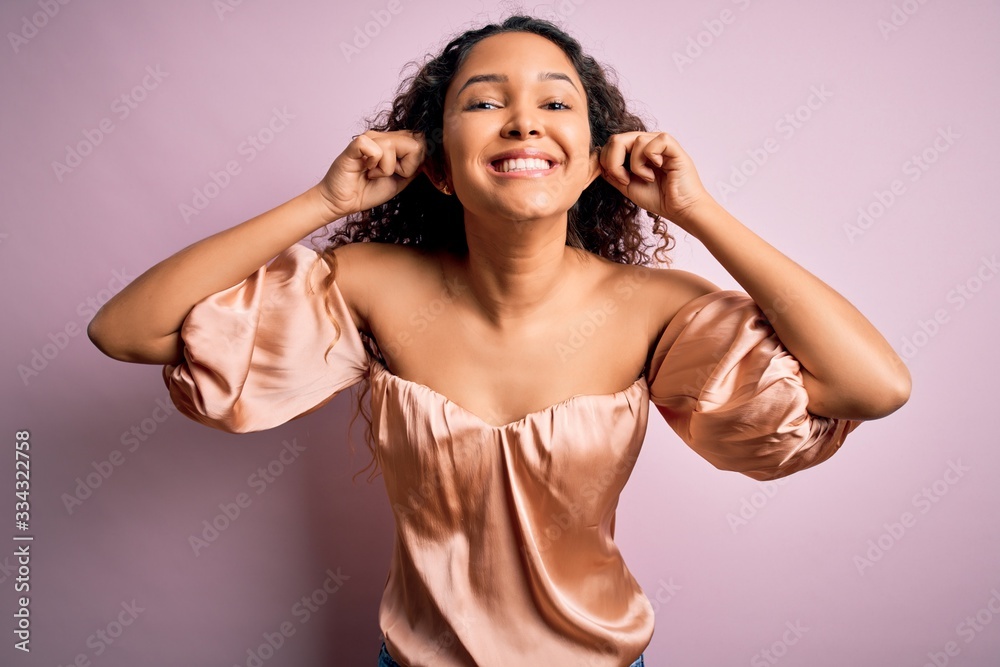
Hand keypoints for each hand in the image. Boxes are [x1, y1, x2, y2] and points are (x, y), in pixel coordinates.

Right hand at [316, 130, 425, 219]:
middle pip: (414, 141)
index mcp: (394, 143)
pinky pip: (377, 149)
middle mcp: (383, 136)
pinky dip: (375, 165)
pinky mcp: (356, 144)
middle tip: (386, 174)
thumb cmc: (368, 191)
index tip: (400, 173)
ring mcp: (369, 138)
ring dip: (387, 168)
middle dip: (406, 166)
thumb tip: (431, 156)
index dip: (416, 161)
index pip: (421, 141)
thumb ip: (415, 168)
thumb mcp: (400, 180)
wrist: (343, 201)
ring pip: (394, 145)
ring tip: (373, 173)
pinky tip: (365, 169)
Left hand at [598, 131, 713, 224]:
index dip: (607, 162)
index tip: (618, 180)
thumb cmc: (659, 198)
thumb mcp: (627, 186)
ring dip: (635, 165)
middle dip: (614, 162)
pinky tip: (658, 168)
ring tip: (647, 178)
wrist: (680, 209)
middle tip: (624, 179)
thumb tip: (596, 159)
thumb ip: (612, 173)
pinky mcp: (672, 146)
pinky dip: (649, 159)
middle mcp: (647, 142)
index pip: (612, 144)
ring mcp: (660, 142)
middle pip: (617, 138)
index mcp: (636, 151)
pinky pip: (652, 142)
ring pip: (634, 140)